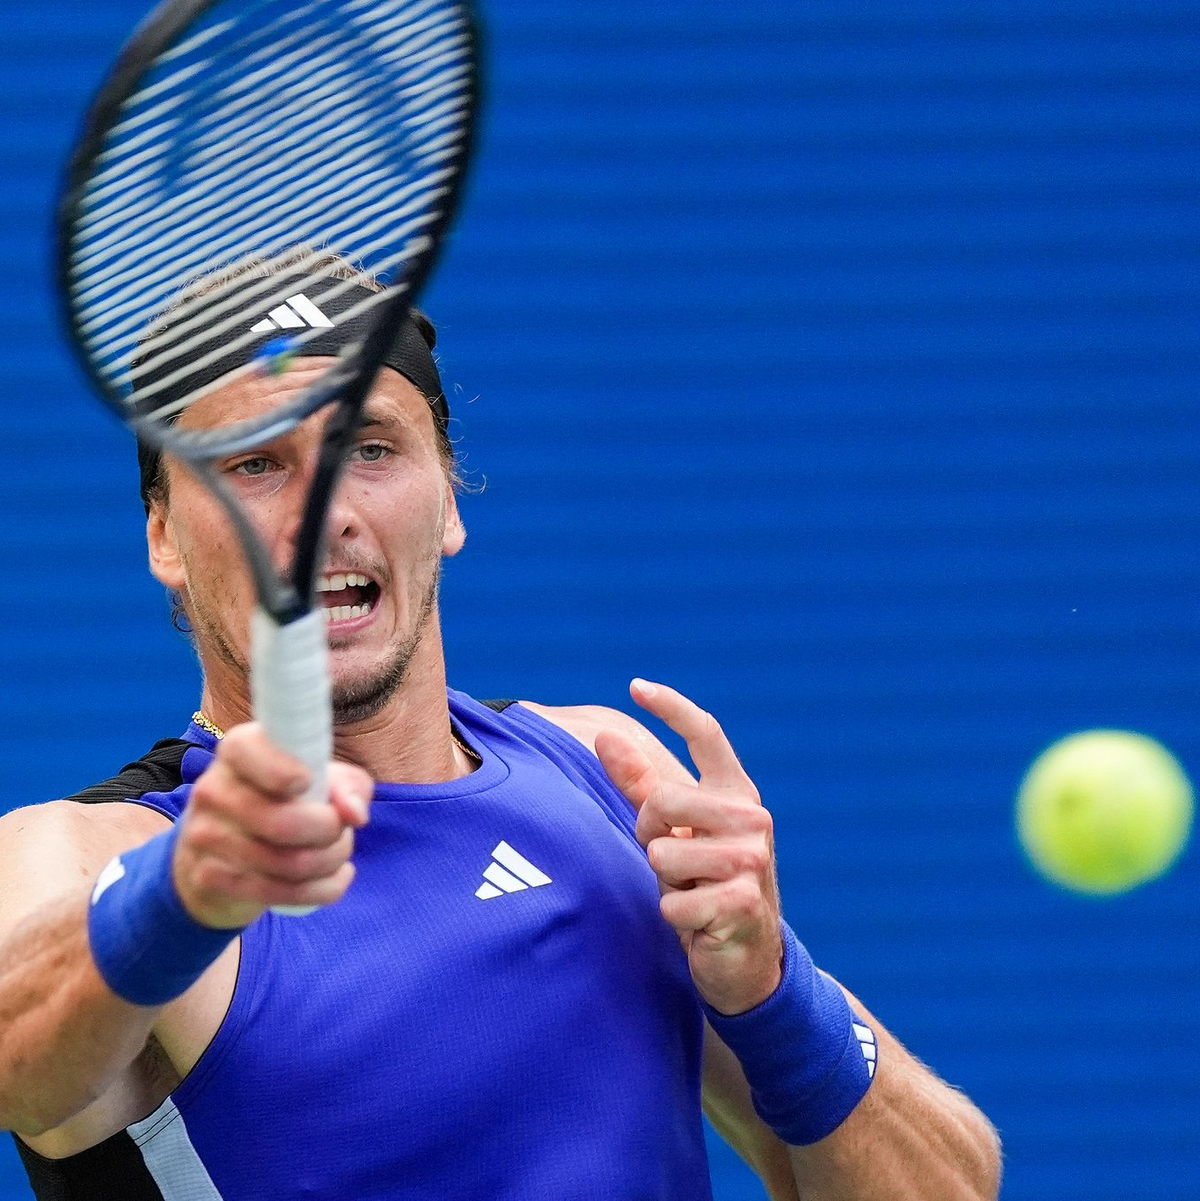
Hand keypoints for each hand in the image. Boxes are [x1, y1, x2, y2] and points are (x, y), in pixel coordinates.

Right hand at [173, 723, 372, 927]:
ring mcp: (205, 836)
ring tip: (339, 852)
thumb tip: (355, 814)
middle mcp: (213, 789)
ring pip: (288, 863)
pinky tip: (336, 878)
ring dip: (331, 861)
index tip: (307, 783)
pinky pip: (280, 893)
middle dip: (331, 831)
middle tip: (342, 830)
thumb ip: (347, 786)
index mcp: (239, 751)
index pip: (248, 750)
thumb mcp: (321, 780)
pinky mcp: (209, 878)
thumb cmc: (284, 802)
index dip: (283, 771)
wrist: (222, 852)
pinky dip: (324, 889)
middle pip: (282, 822)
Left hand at [594, 680, 782, 1014]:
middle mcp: (753, 817)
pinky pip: (672, 901)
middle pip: (662, 800)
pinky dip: (674, 917)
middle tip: (676, 864)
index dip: (671, 706)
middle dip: (651, 836)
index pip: (707, 734)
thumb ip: (640, 786)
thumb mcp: (676, 831)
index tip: (635, 685)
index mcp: (737, 792)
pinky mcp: (744, 902)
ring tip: (693, 893)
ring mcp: (753, 858)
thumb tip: (605, 736)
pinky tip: (700, 923)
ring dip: (666, 882)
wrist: (748, 959)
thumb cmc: (706, 884)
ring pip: (662, 853)